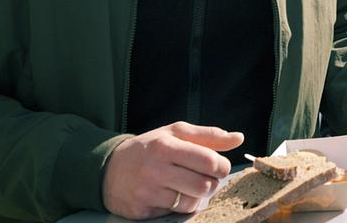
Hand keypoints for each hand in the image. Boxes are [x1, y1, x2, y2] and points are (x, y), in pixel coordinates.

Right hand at [102, 122, 242, 218]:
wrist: (107, 169)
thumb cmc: (148, 148)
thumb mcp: (175, 133)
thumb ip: (208, 136)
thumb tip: (238, 138)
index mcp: (166, 146)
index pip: (209, 161)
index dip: (222, 166)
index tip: (218, 166)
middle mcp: (156, 169)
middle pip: (204, 185)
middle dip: (212, 184)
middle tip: (206, 178)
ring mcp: (147, 192)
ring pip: (192, 203)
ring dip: (197, 197)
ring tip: (189, 186)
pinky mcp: (142, 210)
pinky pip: (175, 213)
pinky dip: (180, 206)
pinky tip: (172, 195)